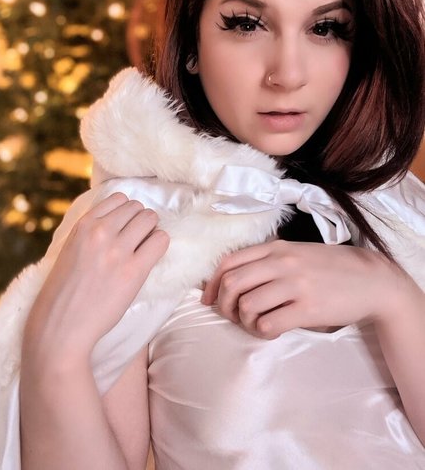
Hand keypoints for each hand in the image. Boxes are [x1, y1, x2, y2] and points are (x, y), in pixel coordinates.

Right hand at [23, 193, 169, 363]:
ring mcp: (118, 250)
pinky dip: (159, 245)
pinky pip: (160, 241)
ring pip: (150, 219)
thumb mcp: (71, 249)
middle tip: (136, 240)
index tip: (125, 227)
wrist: (61, 326)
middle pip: (137, 208)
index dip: (126, 212)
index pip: (118, 199)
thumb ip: (92, 232)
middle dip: (140, 221)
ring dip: (151, 231)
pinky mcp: (134, 270)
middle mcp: (101, 232)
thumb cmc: (64, 291)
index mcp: (83, 225)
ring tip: (144, 247)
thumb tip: (120, 220)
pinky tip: (150, 256)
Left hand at [202, 239, 412, 338]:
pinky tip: (272, 331)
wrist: (371, 280)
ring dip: (244, 321)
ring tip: (255, 324)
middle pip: (232, 284)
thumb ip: (267, 261)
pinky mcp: (308, 308)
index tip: (208, 300)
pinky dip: (262, 332)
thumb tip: (228, 279)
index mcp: (276, 248)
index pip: (229, 262)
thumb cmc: (329, 267)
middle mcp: (282, 263)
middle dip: (223, 305)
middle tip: (232, 316)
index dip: (212, 284)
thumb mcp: (296, 253)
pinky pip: (269, 324)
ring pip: (247, 305)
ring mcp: (296, 285)